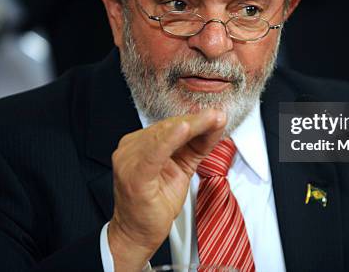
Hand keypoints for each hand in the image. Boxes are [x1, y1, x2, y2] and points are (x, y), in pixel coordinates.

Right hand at [108, 109, 226, 270]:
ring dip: (192, 126)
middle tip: (219, 116)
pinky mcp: (134, 175)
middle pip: (168, 127)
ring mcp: (129, 161)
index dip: (195, 120)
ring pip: (164, 135)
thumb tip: (215, 124)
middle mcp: (131, 148)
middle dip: (197, 121)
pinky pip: (154, 153)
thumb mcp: (181, 169)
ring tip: (212, 119)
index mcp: (140, 144)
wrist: (138, 233)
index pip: (170, 125)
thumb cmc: (155, 203)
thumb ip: (196, 146)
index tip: (217, 115)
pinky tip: (184, 129)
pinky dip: (170, 140)